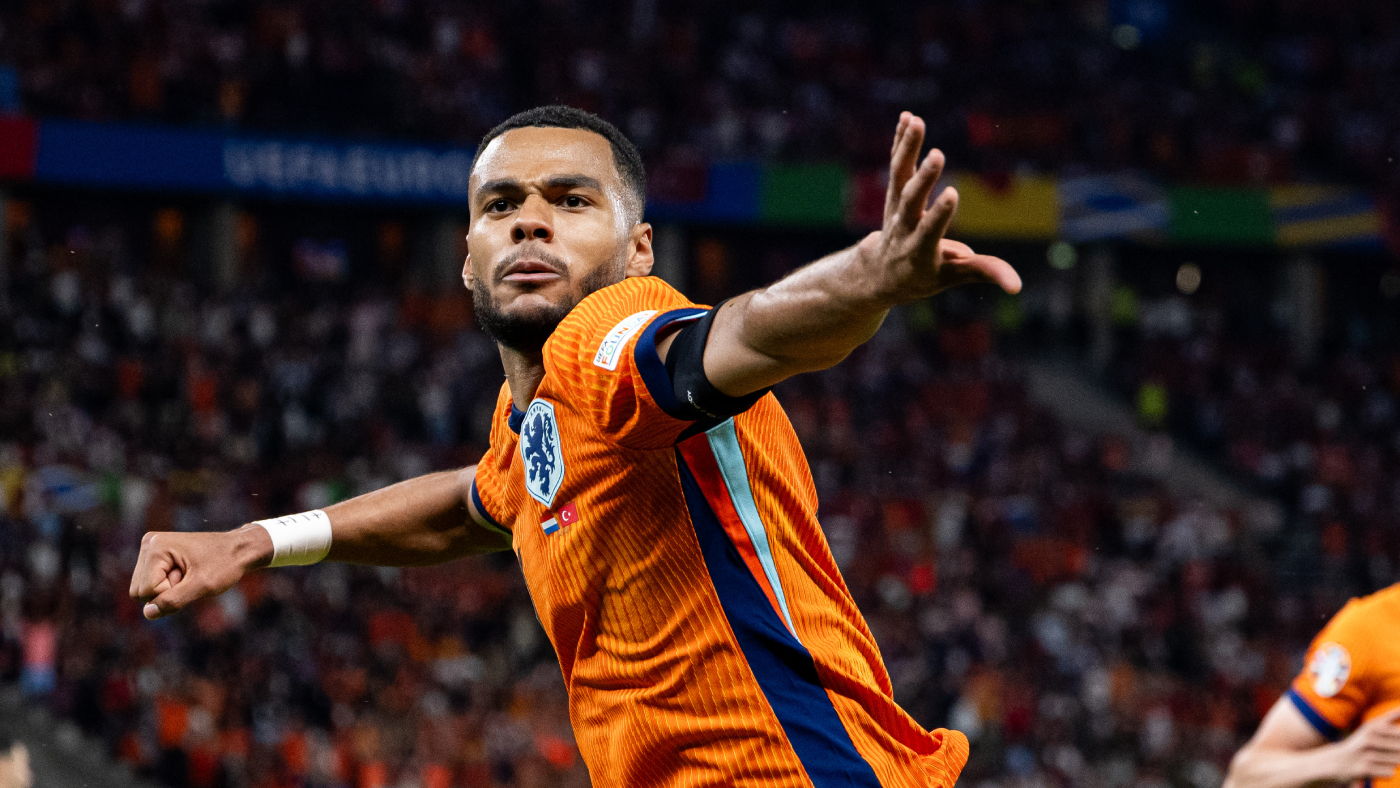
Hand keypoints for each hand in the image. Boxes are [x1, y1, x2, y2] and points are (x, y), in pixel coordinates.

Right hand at [128, 526, 271, 619]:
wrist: (239, 549)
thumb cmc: (224, 564)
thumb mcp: (202, 586)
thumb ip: (173, 600)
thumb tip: (147, 613)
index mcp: (156, 547)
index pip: (144, 591)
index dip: (169, 594)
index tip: (191, 578)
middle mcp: (149, 544)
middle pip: (139, 591)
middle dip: (166, 592)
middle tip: (191, 577)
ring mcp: (151, 549)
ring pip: (144, 589)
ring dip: (169, 589)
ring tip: (190, 575)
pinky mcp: (156, 556)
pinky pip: (152, 584)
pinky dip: (170, 584)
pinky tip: (186, 573)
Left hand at [858, 112, 1021, 299]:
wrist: (880, 273)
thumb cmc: (923, 276)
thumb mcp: (952, 278)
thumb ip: (984, 273)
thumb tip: (1018, 287)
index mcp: (920, 250)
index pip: (929, 231)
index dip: (939, 214)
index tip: (952, 193)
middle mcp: (904, 226)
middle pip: (911, 201)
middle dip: (924, 179)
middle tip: (937, 155)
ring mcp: (895, 207)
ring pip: (899, 176)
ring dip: (907, 149)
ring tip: (916, 121)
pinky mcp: (893, 191)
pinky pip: (897, 164)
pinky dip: (900, 142)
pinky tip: (907, 116)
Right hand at [1333, 705, 1399, 781]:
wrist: (1337, 762)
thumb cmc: (1360, 743)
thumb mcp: (1371, 727)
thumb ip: (1390, 717)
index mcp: (1373, 727)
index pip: (1399, 733)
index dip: (1398, 738)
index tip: (1391, 742)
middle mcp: (1369, 738)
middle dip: (1397, 751)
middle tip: (1382, 750)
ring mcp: (1367, 754)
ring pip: (1397, 761)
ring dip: (1392, 762)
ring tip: (1379, 759)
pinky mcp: (1366, 769)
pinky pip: (1390, 772)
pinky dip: (1386, 771)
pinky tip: (1375, 767)